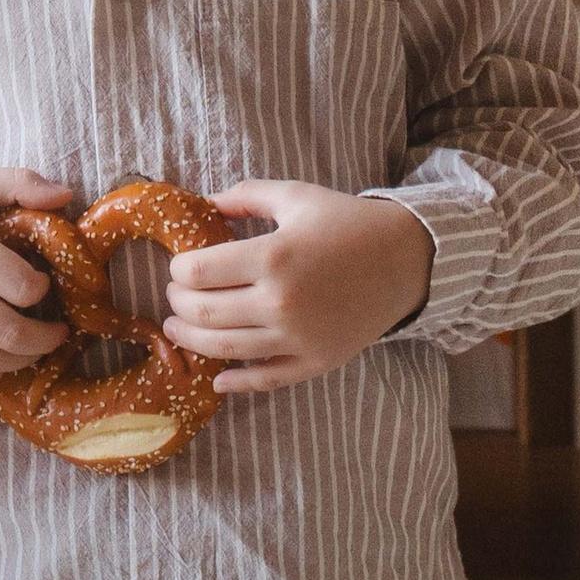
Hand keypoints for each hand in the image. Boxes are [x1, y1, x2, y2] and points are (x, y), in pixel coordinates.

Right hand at [0, 169, 74, 391]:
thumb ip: (20, 182)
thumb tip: (65, 197)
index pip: (21, 286)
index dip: (42, 287)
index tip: (43, 281)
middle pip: (12, 333)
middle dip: (48, 337)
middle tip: (59, 329)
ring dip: (26, 357)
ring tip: (37, 343)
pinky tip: (2, 358)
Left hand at [162, 177, 431, 394]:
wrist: (405, 259)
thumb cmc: (347, 222)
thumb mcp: (294, 196)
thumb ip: (244, 196)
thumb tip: (201, 203)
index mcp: (273, 256)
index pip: (198, 272)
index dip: (178, 270)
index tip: (179, 266)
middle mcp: (281, 302)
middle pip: (204, 312)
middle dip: (178, 304)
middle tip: (174, 296)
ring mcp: (299, 337)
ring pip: (225, 349)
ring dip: (192, 340)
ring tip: (178, 328)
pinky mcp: (316, 362)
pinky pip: (266, 380)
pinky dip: (237, 383)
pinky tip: (218, 380)